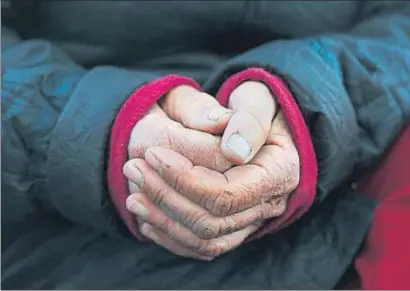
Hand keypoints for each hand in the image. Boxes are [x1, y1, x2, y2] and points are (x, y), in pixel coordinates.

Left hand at [125, 82, 299, 258]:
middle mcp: (270, 202)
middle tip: (133, 169)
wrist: (255, 127)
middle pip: (212, 220)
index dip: (184, 178)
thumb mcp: (254, 97)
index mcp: (279, 170)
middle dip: (166, 197)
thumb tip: (233, 152)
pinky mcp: (236, 228)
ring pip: (205, 239)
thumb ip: (247, 119)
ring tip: (133, 196)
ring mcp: (253, 220)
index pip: (226, 192)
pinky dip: (171, 237)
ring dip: (163, 220)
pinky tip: (148, 219)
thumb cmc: (252, 107)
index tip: (152, 153)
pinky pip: (204, 247)